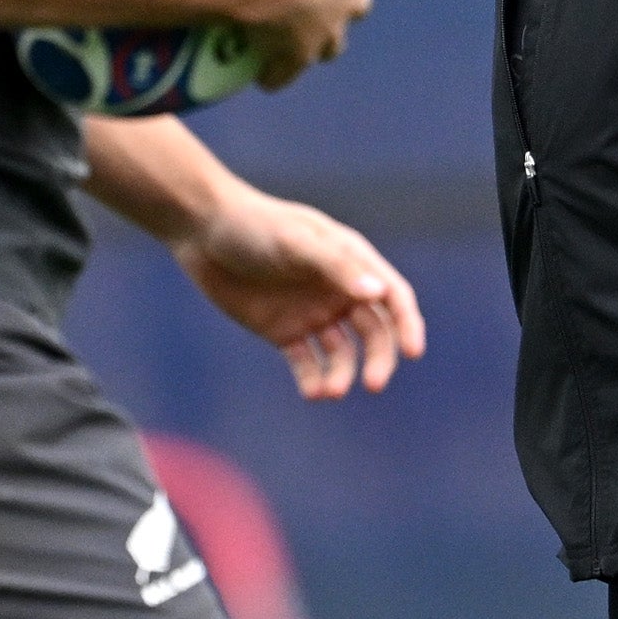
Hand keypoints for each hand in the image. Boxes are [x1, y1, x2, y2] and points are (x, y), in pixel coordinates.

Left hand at [173, 189, 425, 399]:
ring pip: (342, 353)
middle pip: (374, 331)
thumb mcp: (295, 242)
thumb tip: (377, 293)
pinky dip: (313, 379)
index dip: (407, 323)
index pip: (392, 295)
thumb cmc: (255, 226)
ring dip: (343, 374)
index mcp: (350, 261)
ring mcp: (312, 312)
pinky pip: (307, 362)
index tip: (413, 352)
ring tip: (330, 392)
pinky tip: (312, 392)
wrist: (203, 231)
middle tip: (374, 384)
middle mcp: (338, 290)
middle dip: (379, 358)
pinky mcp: (284, 332)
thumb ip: (335, 266)